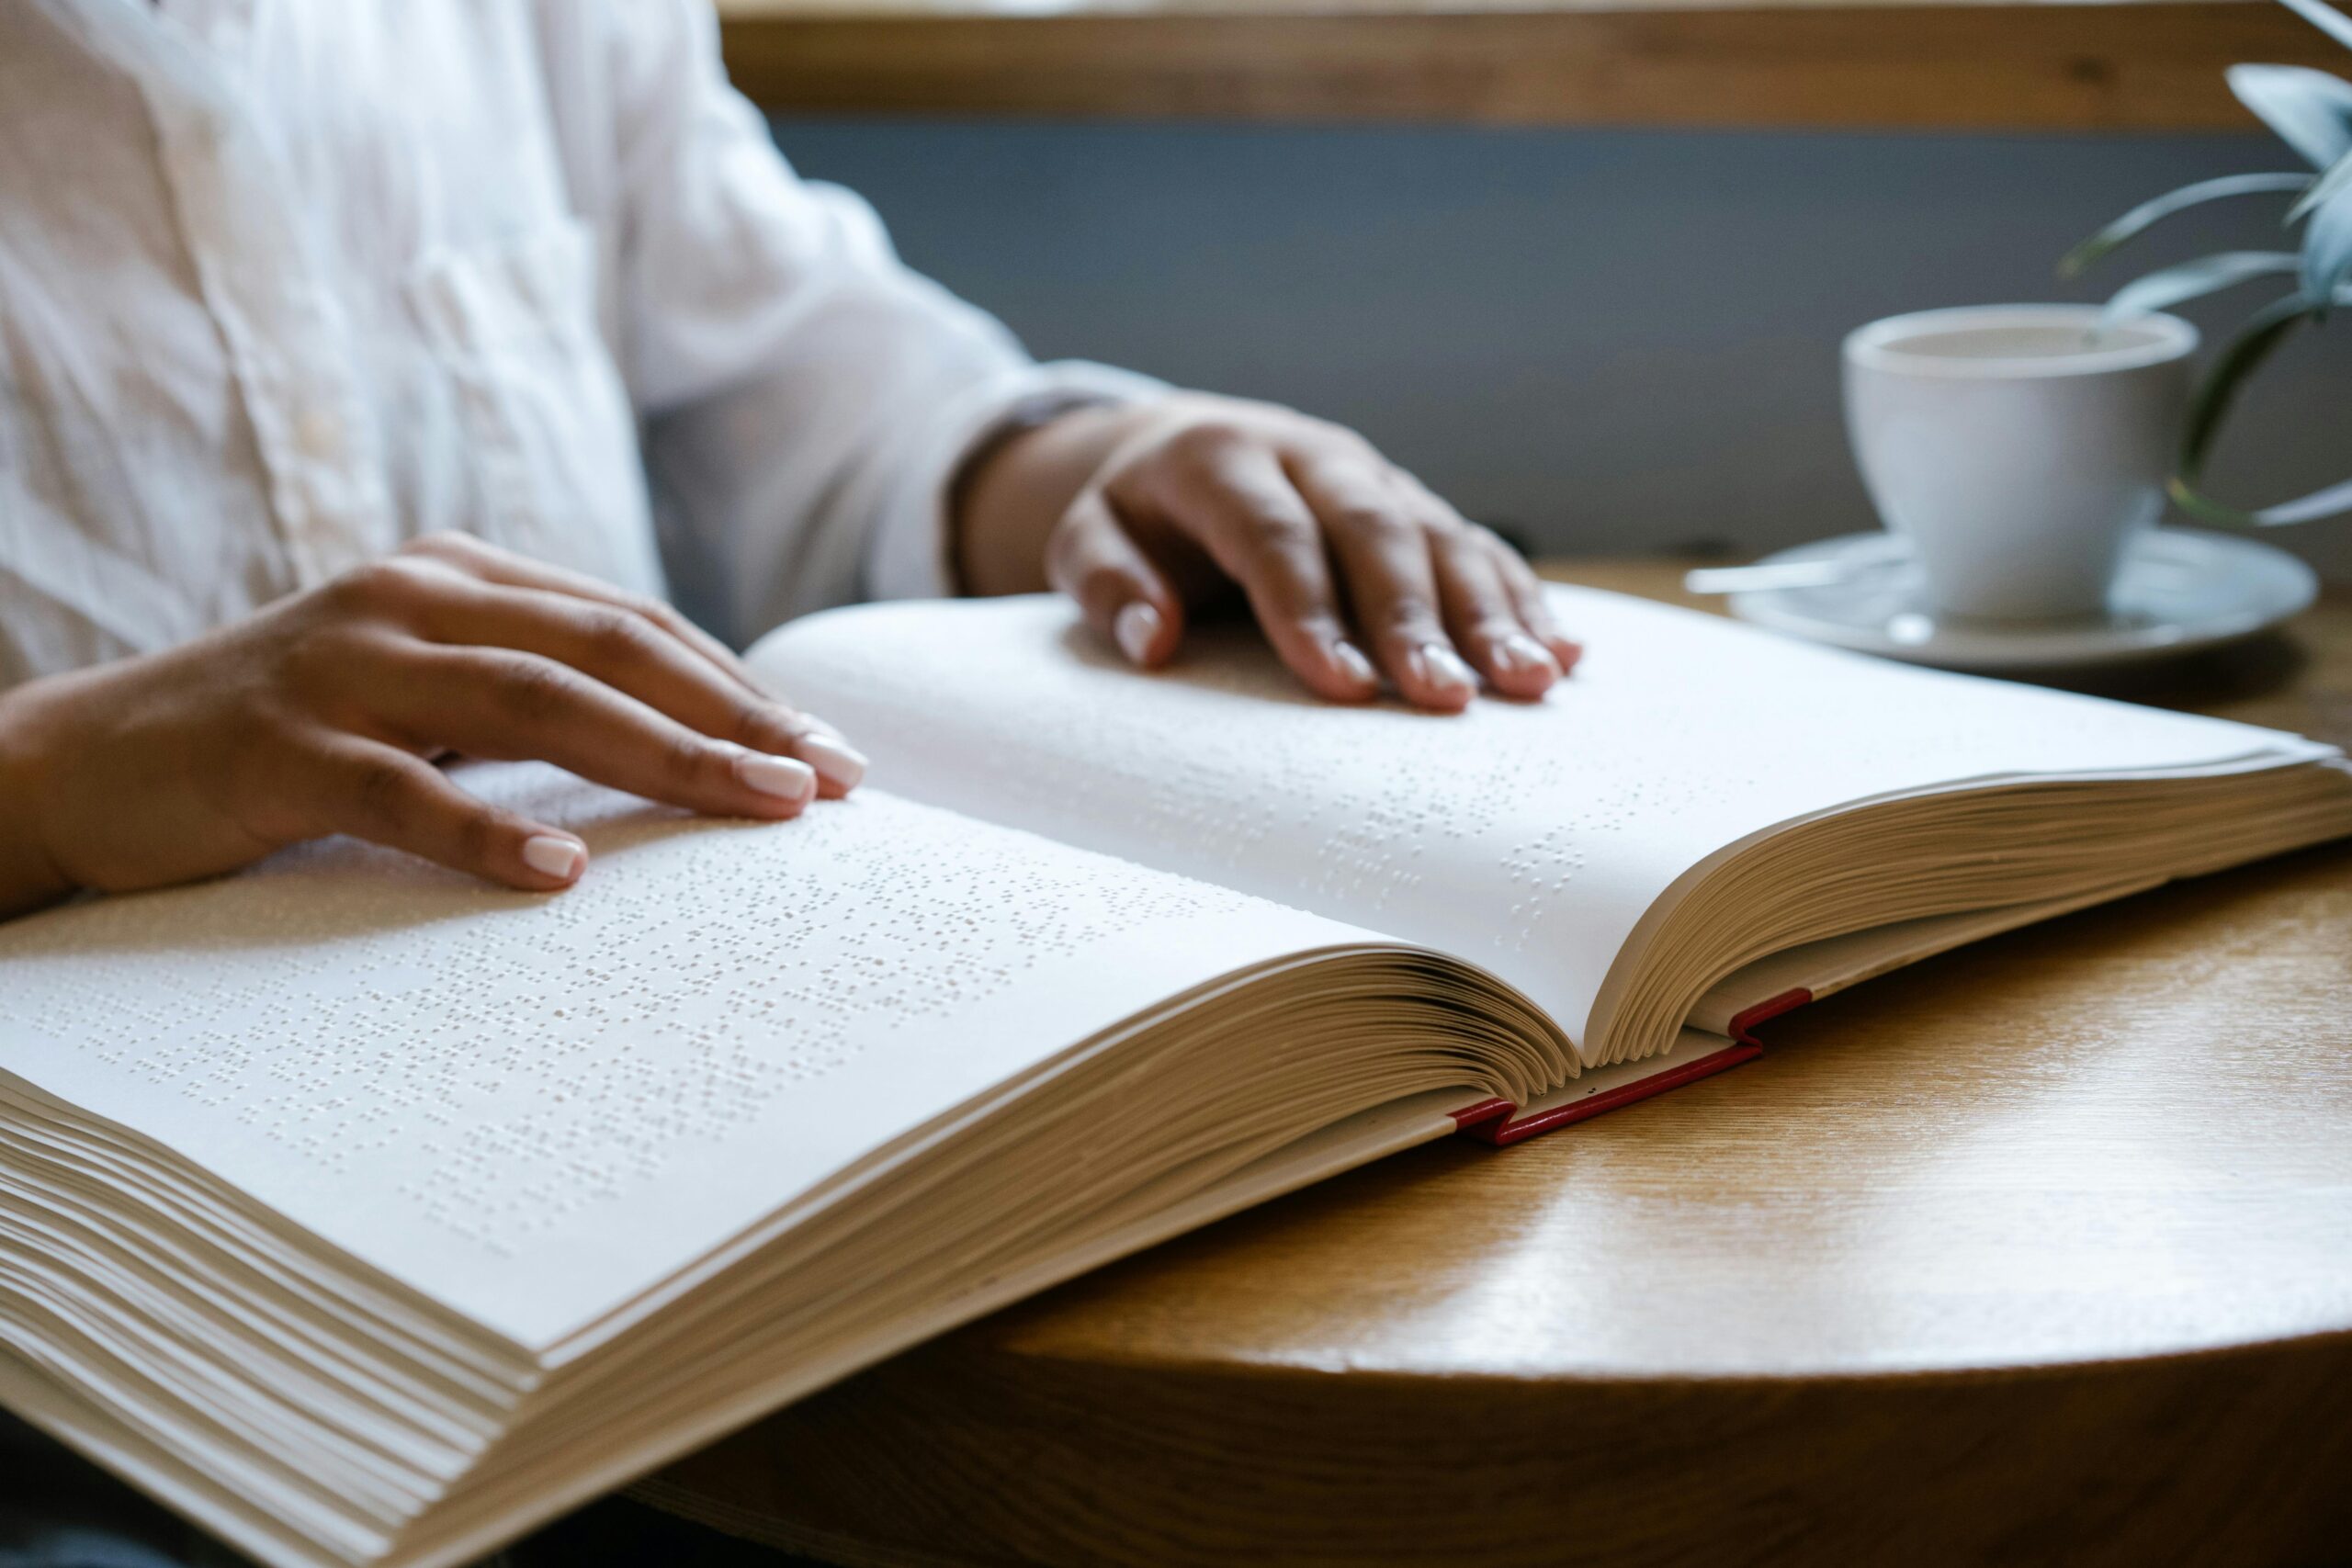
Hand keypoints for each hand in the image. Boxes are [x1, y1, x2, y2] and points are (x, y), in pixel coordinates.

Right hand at [0, 534, 864, 913]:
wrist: (93, 760)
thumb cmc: (293, 737)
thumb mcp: (423, 692)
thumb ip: (536, 696)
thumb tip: (692, 752)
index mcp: (462, 575)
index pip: (634, 624)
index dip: (741, 685)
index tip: (835, 755)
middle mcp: (412, 596)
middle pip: (608, 649)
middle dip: (733, 715)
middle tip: (831, 783)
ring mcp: (342, 665)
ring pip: (531, 700)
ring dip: (660, 756)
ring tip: (756, 807)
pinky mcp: (277, 747)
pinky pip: (398, 787)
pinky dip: (483, 828)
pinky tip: (561, 871)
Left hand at [956, 393, 1579, 711]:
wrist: (1185, 447)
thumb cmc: (1136, 517)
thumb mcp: (1088, 538)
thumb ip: (1106, 583)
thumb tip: (1153, 639)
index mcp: (1225, 459)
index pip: (1273, 535)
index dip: (1308, 609)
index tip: (1340, 685)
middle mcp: (1314, 459)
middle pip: (1373, 533)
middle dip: (1415, 618)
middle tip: (1446, 699)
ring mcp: (1375, 478)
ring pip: (1441, 537)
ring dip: (1490, 612)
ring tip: (1528, 683)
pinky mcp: (1415, 504)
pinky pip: (1476, 547)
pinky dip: (1520, 599)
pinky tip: (1560, 652)